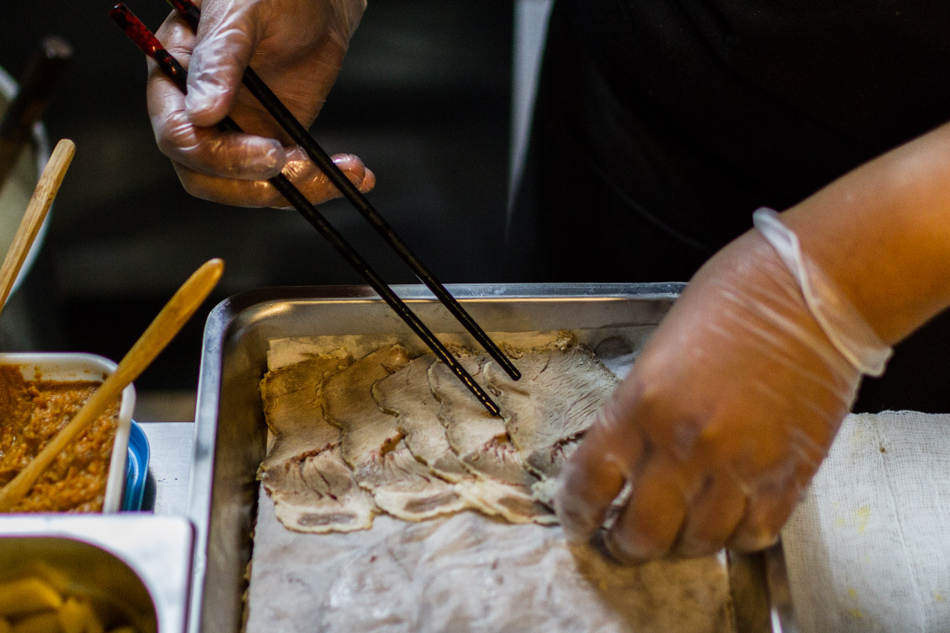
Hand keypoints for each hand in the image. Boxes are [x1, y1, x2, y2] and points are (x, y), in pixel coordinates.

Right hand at [147, 0, 373, 206]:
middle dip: (259, 184)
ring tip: (345, 170)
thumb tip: (201, 114)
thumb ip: (220, 58)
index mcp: (175, 79)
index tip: (270, 154)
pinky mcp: (276, 139)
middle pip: (209, 177)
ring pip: (254, 187)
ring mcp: (239, 132)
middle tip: (306, 168)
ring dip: (301, 187)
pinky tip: (356, 175)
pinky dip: (324, 183)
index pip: (179, 137)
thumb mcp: (241, 12)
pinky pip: (290, 178)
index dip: (221, 157)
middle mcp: (201, 115)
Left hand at [555, 228, 865, 561]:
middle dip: (627, 546)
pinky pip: (754, 535)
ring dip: (682, 545)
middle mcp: (685, 443)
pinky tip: (727, 521)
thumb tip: (623, 459)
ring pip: (698, 544)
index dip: (578, 514)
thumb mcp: (657, 351)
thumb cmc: (731, 305)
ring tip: (677, 533)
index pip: (590, 483)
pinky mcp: (790, 476)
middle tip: (625, 541)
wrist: (810, 293)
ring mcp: (740, 464)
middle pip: (642, 533)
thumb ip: (637, 410)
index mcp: (641, 404)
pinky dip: (736, 537)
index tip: (579, 524)